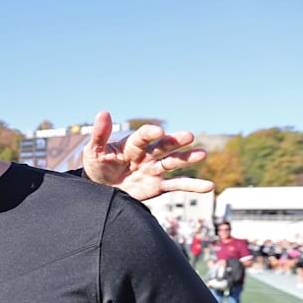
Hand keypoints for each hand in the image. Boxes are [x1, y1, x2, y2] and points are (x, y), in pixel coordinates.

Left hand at [82, 111, 212, 200]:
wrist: (100, 190)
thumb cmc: (97, 167)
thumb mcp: (93, 152)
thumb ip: (99, 135)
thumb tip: (103, 112)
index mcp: (132, 145)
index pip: (143, 137)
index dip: (150, 133)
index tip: (158, 131)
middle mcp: (147, 156)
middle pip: (163, 147)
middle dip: (175, 141)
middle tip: (188, 136)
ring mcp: (154, 170)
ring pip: (173, 163)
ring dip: (188, 159)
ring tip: (202, 154)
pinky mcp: (158, 186)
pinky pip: (177, 186)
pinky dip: (193, 186)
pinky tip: (208, 187)